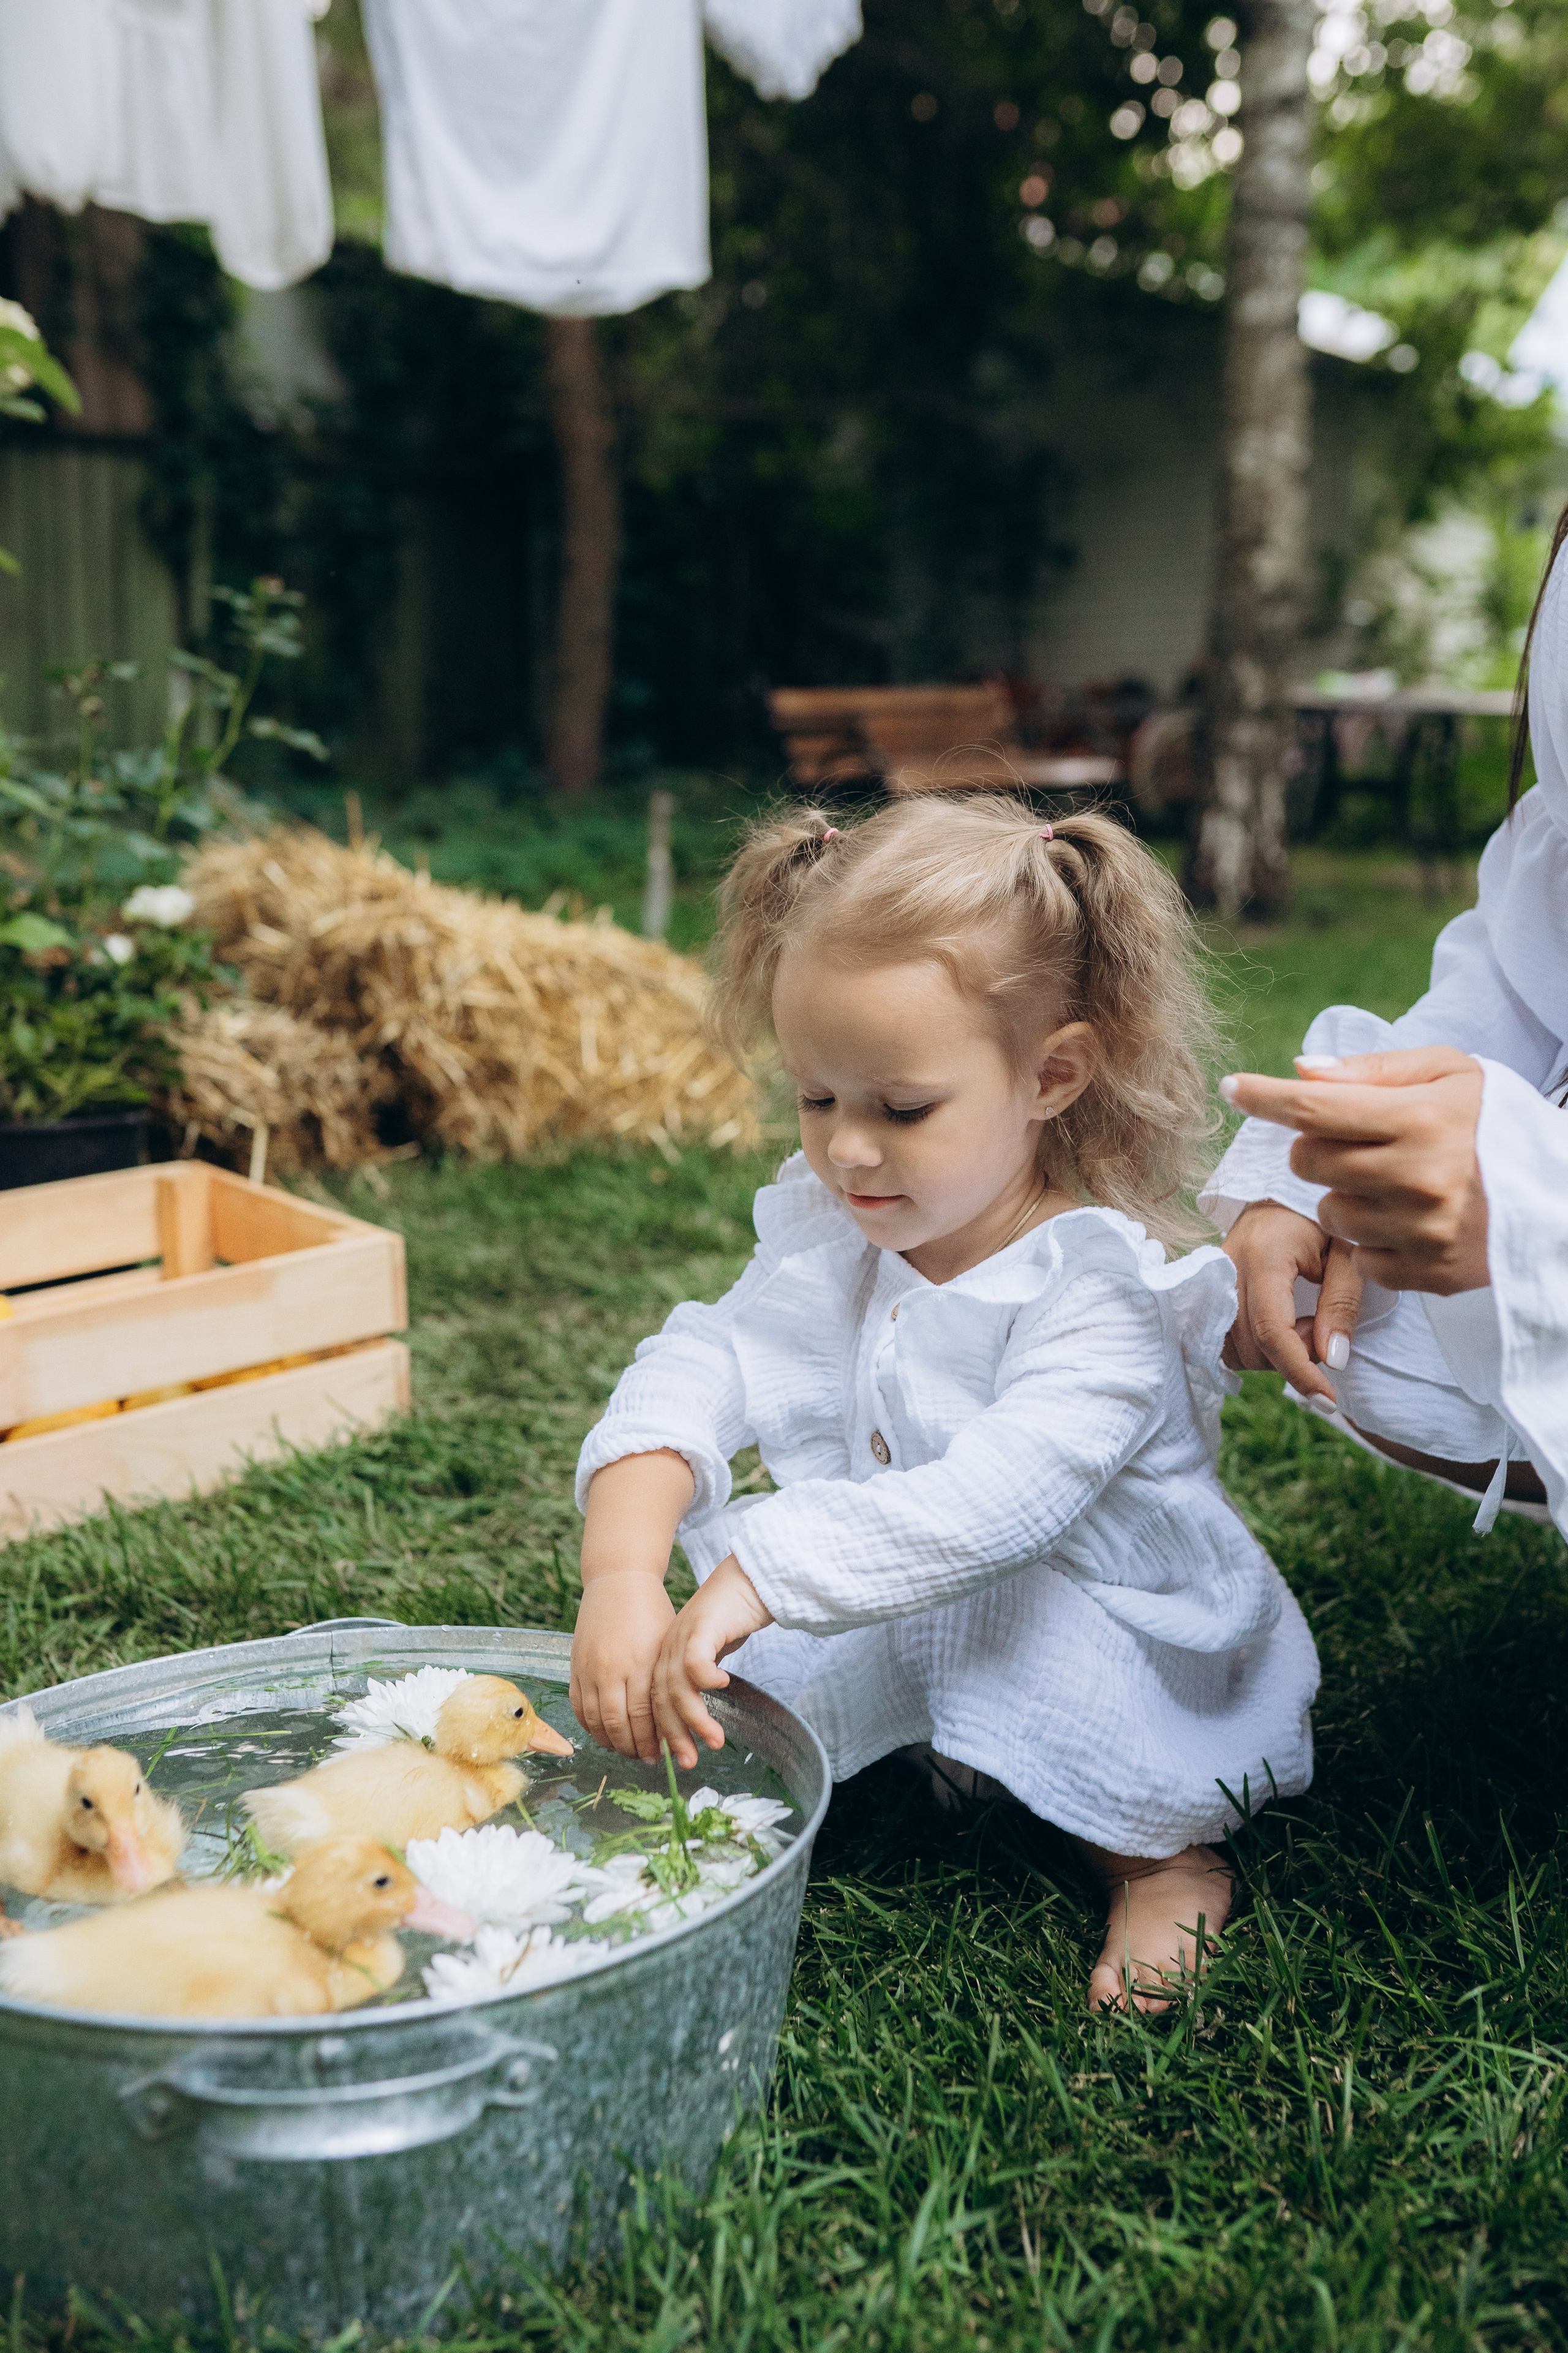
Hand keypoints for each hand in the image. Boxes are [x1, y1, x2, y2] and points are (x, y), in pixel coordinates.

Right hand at [570, 1573, 675, 1762]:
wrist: (617, 1580)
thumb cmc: (651, 1611)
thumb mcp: (667, 1644)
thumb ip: (665, 1681)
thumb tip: (674, 1720)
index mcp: (639, 1663)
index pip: (643, 1716)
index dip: (652, 1740)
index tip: (663, 1754)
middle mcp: (610, 1669)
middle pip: (617, 1724)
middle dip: (632, 1748)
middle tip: (646, 1759)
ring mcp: (588, 1669)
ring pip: (594, 1720)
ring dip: (610, 1741)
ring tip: (626, 1750)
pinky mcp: (574, 1666)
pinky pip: (578, 1706)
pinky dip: (590, 1726)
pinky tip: (604, 1734)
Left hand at [651, 1556, 773, 1769]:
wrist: (747, 1578)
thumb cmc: (732, 1617)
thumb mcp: (711, 1652)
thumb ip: (699, 1677)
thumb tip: (698, 1709)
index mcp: (666, 1657)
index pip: (656, 1702)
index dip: (664, 1732)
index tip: (677, 1758)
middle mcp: (668, 1648)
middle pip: (661, 1699)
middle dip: (675, 1734)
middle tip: (690, 1762)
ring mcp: (682, 1636)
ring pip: (678, 1686)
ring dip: (695, 1716)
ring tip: (714, 1739)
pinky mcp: (702, 1626)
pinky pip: (696, 1658)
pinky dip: (705, 1676)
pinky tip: (722, 1686)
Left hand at [1221, 1046, 1487, 1294]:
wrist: (1564, 1195)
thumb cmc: (1498, 1123)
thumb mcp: (1452, 1073)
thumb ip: (1374, 1070)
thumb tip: (1302, 1071)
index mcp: (1420, 1120)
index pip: (1315, 1108)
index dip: (1265, 1097)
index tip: (1232, 1087)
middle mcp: (1417, 1178)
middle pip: (1308, 1162)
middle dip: (1314, 1146)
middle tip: (1353, 1140)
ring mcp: (1423, 1232)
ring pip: (1329, 1212)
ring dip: (1344, 1195)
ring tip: (1393, 1182)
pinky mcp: (1430, 1273)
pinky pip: (1362, 1258)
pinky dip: (1375, 1240)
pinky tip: (1410, 1221)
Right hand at [1222, 1203, 1365, 1402]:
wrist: (1280, 1194)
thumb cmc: (1322, 1221)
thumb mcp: (1347, 1255)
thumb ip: (1342, 1304)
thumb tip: (1333, 1360)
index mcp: (1263, 1256)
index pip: (1274, 1331)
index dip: (1300, 1371)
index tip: (1328, 1400)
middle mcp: (1226, 1268)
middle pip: (1254, 1346)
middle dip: (1294, 1356)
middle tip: (1322, 1327)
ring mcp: (1210, 1280)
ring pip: (1236, 1350)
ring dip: (1274, 1353)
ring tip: (1302, 1321)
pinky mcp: (1207, 1291)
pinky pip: (1224, 1341)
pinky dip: (1255, 1348)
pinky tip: (1278, 1326)